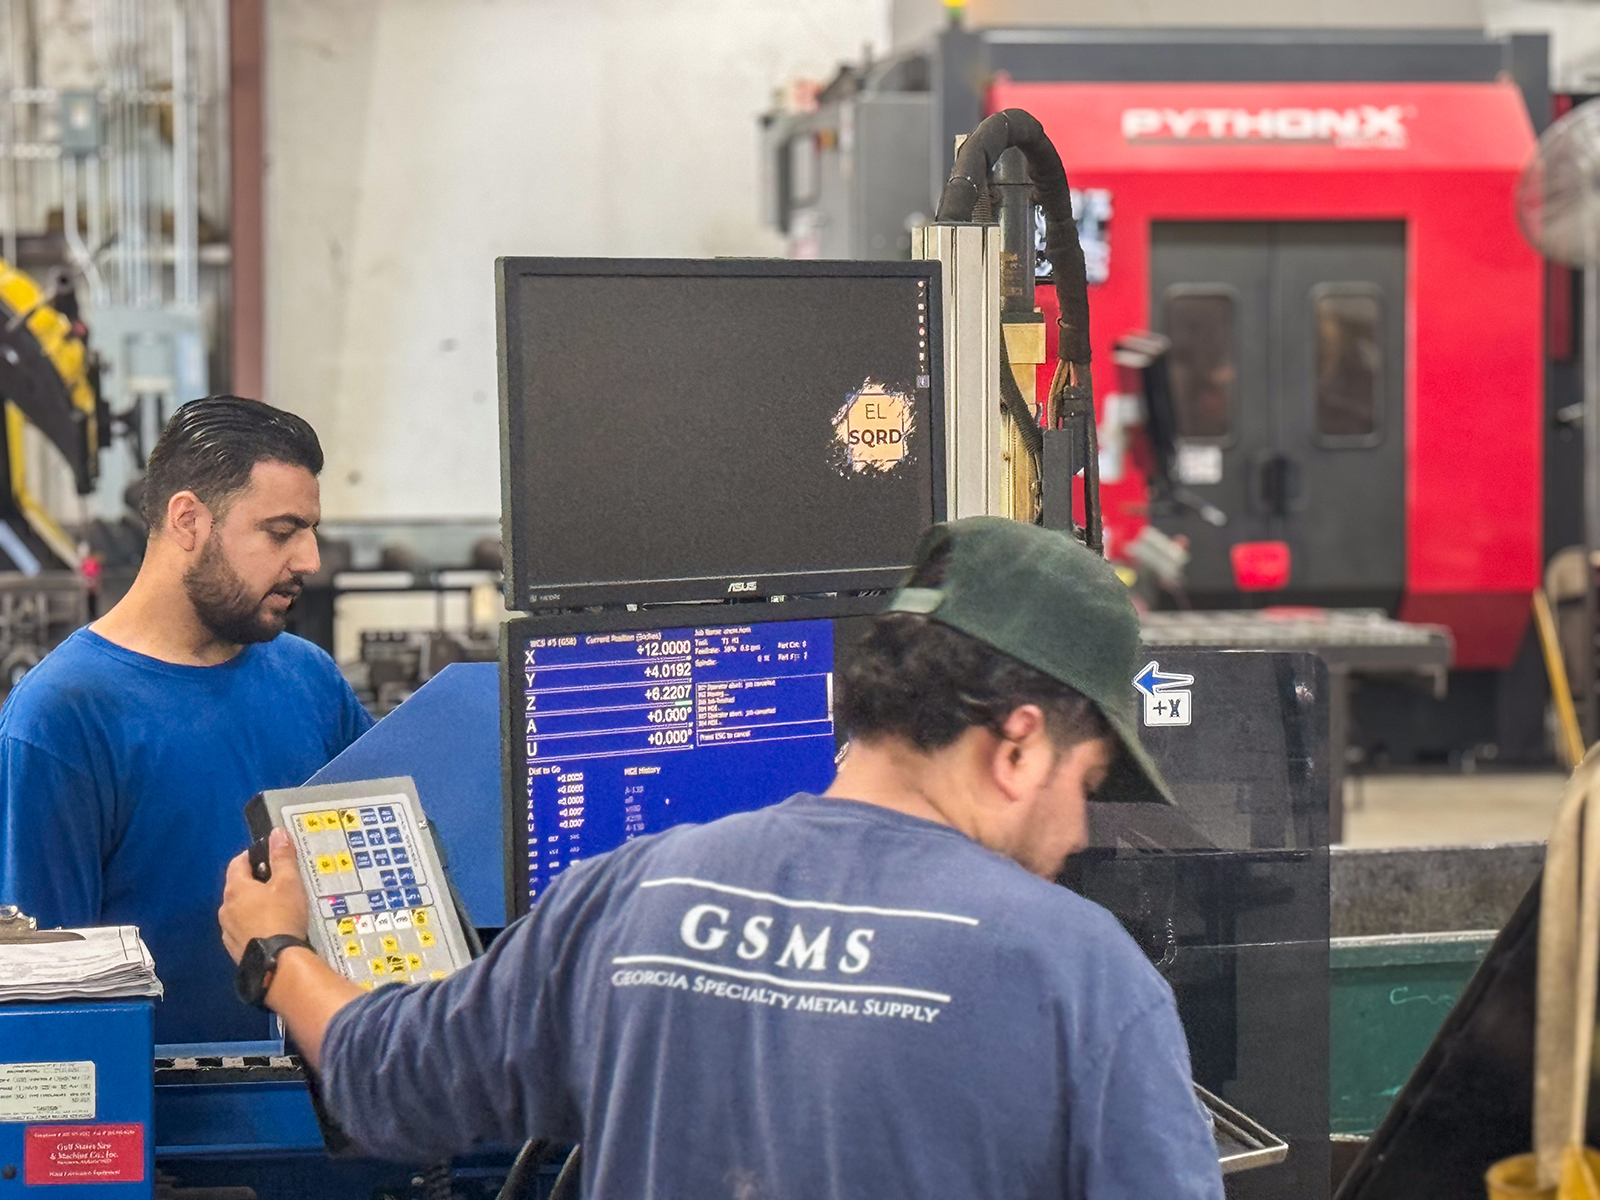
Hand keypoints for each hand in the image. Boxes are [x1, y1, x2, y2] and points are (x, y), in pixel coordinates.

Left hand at [219, 829, 309, 963]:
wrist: (277, 962)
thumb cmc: (283, 916)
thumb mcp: (289, 882)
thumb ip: (282, 856)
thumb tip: (277, 833)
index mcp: (236, 888)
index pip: (238, 862)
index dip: (253, 856)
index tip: (270, 857)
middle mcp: (225, 908)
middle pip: (238, 887)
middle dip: (256, 882)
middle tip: (280, 883)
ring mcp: (228, 931)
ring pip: (239, 910)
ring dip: (253, 906)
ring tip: (278, 909)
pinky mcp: (234, 949)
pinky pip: (242, 930)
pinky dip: (253, 926)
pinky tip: (270, 930)